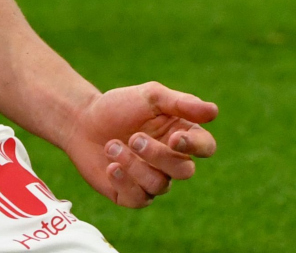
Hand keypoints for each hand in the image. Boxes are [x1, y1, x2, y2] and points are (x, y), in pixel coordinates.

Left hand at [66, 81, 217, 207]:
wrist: (81, 121)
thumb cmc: (118, 106)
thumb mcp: (149, 96)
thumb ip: (180, 103)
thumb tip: (214, 111)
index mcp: (181, 135)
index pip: (206, 147)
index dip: (195, 146)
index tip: (173, 137)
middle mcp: (171, 161)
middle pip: (184, 170)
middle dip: (159, 156)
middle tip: (134, 138)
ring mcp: (152, 179)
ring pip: (160, 185)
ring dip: (135, 165)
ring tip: (111, 146)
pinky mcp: (131, 194)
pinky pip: (139, 198)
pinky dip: (124, 182)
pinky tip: (110, 167)